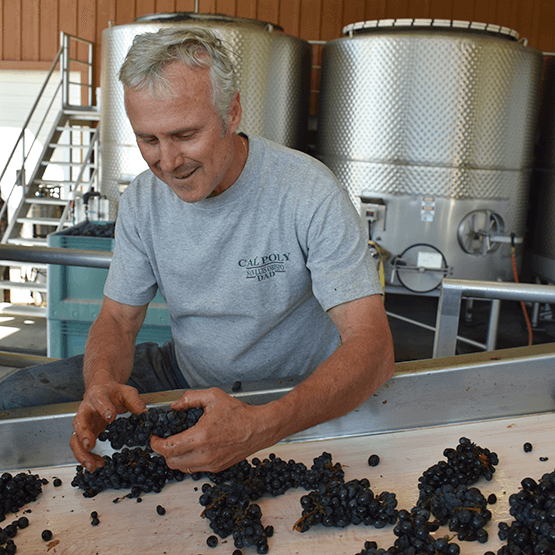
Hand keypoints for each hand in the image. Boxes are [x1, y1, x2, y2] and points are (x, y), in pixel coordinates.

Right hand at [70, 382, 146, 471]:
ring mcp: (83, 423)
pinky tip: (97, 465)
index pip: (100, 400)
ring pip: (75, 438)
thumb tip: (145, 414)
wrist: (101, 390)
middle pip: (79, 422)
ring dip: (82, 453)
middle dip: (83, 434)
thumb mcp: (127, 392)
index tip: (111, 417)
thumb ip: (135, 402)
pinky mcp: (84, 433)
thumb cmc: (114, 392)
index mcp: (98, 395)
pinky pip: (80, 446)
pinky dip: (86, 457)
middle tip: (89, 445)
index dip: (104, 408)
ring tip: (92, 465)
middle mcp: (86, 410)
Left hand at [150, 388, 277, 473]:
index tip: (154, 437)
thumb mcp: (213, 396)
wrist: (259, 428)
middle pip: (171, 462)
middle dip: (164, 451)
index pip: (168, 448)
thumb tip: (173, 406)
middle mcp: (204, 454)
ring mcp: (211, 464)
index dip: (155, 444)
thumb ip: (189, 398)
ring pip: (181, 468)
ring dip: (175, 457)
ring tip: (179, 443)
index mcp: (200, 437)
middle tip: (165, 439)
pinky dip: (188, 461)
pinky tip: (193, 447)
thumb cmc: (239, 412)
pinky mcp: (217, 468)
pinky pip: (194, 469)